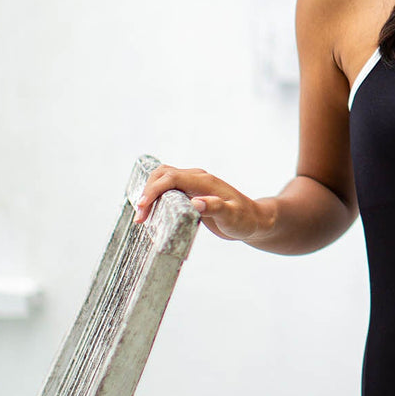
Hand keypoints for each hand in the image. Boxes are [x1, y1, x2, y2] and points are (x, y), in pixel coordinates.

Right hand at [133, 164, 271, 242]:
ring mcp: (193, 184)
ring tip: (142, 216)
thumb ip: (216, 208)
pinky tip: (151, 212)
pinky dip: (155, 196)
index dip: (154, 190)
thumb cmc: (245, 220)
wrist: (254, 220)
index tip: (143, 207)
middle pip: (162, 175)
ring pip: (162, 179)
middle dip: (147, 192)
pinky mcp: (190, 193)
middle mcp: (197, 179)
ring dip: (149, 193)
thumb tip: (195, 203)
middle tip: (140, 218)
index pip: (172, 178)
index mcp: (204, 182)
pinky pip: (167, 188)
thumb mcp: (233, 217)